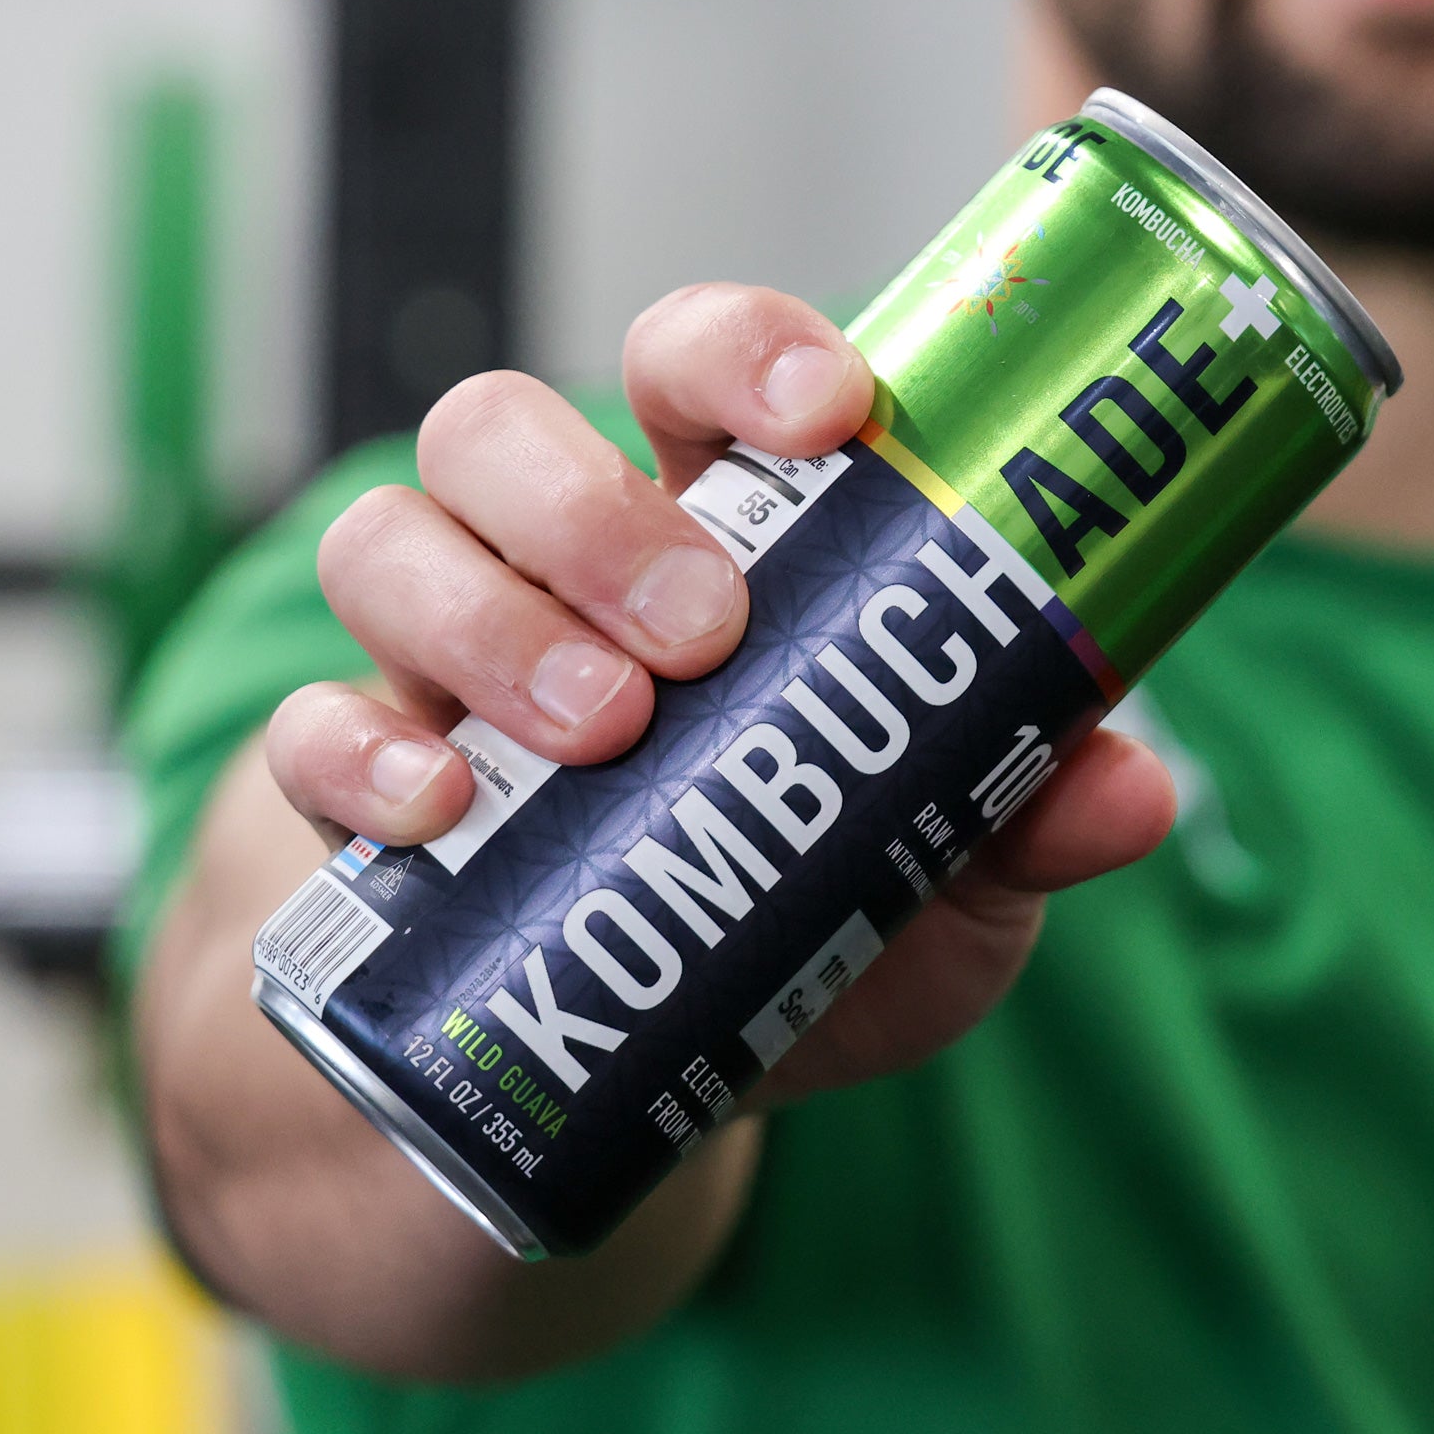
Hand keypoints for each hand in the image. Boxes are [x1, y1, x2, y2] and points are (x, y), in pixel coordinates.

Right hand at [264, 282, 1176, 1108]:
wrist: (593, 1081)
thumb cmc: (777, 921)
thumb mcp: (929, 892)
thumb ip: (1019, 826)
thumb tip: (1133, 785)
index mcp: (708, 537)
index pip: (695, 367)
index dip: (744, 351)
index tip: (829, 413)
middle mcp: (549, 569)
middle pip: (500, 422)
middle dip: (596, 506)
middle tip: (705, 629)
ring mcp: (427, 671)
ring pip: (385, 538)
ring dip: (490, 617)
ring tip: (603, 732)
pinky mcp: (336, 791)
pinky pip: (300, 730)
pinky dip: (361, 758)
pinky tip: (443, 813)